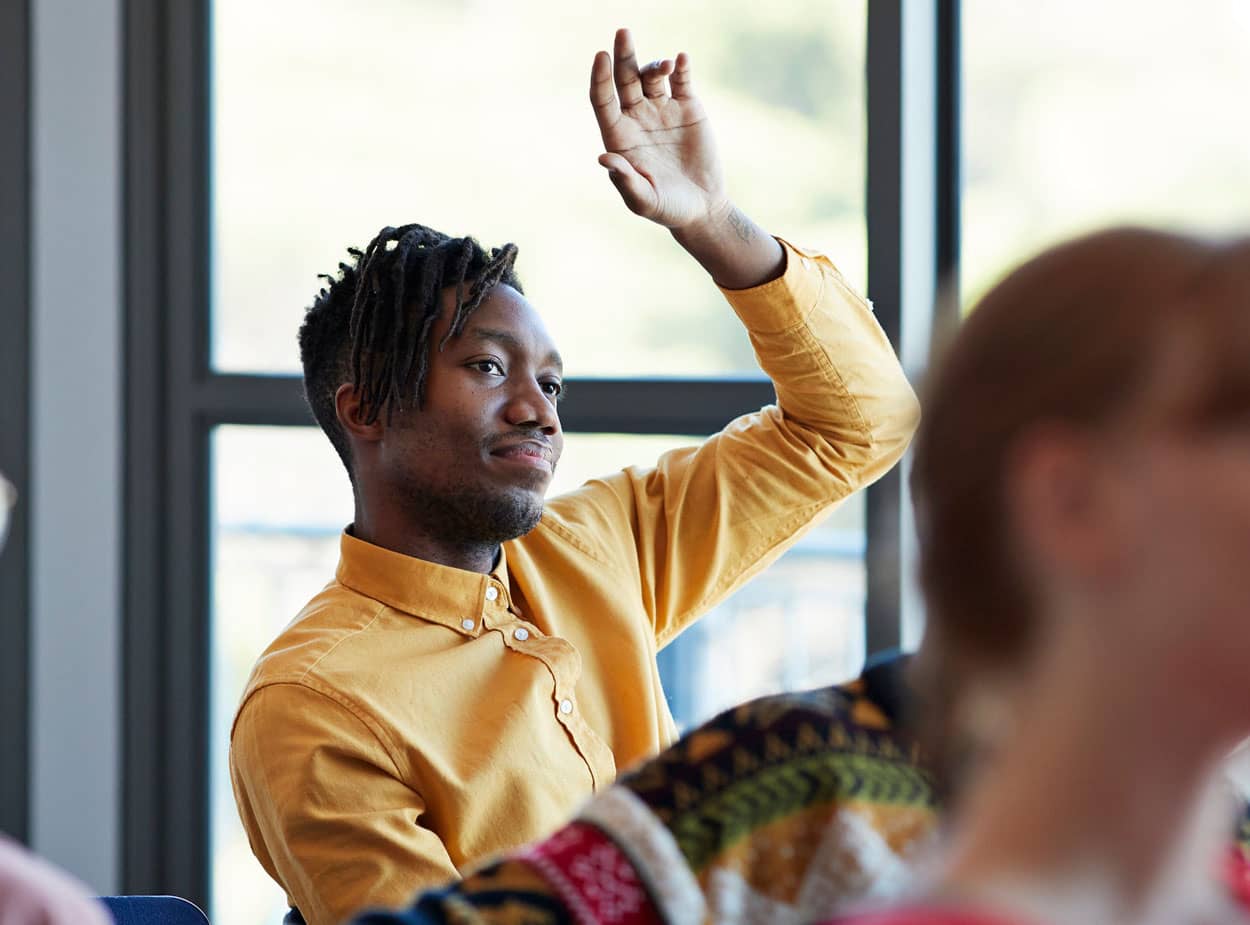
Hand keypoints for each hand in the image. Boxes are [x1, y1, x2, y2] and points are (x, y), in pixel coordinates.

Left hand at [590, 29, 728, 231]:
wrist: (702, 208)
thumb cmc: (667, 208)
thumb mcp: (644, 200)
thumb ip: (625, 180)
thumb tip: (604, 157)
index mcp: (620, 136)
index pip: (603, 100)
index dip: (600, 79)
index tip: (601, 57)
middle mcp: (637, 118)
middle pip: (624, 80)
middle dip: (623, 55)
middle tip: (623, 32)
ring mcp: (663, 110)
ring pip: (652, 76)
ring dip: (655, 65)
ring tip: (665, 66)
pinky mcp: (688, 108)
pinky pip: (682, 81)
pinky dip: (681, 68)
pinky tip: (680, 60)